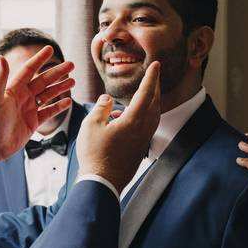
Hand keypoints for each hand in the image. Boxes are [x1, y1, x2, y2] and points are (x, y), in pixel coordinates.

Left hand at [0, 45, 74, 170]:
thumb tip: (0, 57)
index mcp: (13, 88)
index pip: (29, 70)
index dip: (39, 59)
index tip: (50, 49)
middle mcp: (22, 97)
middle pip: (43, 81)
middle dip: (57, 72)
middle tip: (71, 64)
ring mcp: (28, 109)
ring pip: (48, 95)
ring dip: (60, 87)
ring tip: (73, 81)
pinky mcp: (33, 123)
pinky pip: (48, 112)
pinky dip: (58, 107)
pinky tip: (68, 101)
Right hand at [76, 61, 160, 192]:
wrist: (102, 182)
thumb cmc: (94, 154)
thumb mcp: (91, 125)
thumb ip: (101, 108)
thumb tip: (107, 99)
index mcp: (133, 120)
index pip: (146, 93)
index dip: (151, 77)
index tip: (156, 65)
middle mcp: (143, 130)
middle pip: (154, 104)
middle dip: (154, 88)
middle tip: (152, 77)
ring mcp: (143, 141)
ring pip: (152, 117)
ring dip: (149, 103)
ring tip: (138, 97)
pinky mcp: (139, 150)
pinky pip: (145, 128)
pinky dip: (141, 117)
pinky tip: (125, 119)